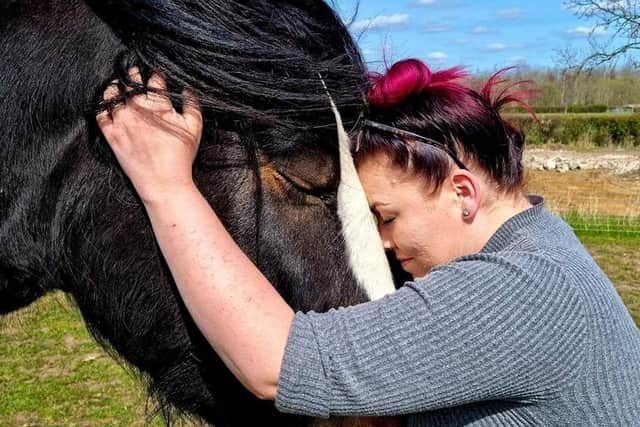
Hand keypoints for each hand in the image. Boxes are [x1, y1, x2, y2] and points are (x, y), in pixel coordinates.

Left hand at [96, 68, 202, 204]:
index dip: (155, 72)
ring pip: (112, 93)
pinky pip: (100, 113)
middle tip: (135, 72)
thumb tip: (186, 87)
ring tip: (118, 84)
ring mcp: (122, 121)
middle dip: (134, 74)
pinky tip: (107, 102)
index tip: (155, 72)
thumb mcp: (195, 128)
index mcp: (158, 105)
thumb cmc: (181, 156)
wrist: (163, 182)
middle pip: (131, 81)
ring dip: (115, 85)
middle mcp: (137, 109)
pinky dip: (102, 105)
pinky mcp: (111, 134)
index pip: (154, 79)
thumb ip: (192, 104)